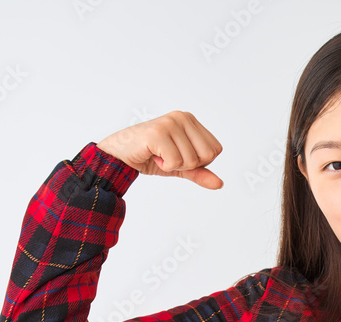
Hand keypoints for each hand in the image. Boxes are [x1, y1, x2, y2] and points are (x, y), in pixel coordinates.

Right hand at [96, 110, 223, 188]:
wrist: (120, 155)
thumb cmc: (150, 156)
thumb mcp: (180, 166)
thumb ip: (200, 173)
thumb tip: (219, 184)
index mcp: (191, 120)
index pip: (215, 150)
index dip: (199, 161)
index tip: (178, 155)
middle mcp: (182, 117)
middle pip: (207, 155)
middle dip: (189, 164)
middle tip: (169, 157)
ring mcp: (170, 123)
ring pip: (191, 160)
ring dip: (173, 165)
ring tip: (159, 155)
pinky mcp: (158, 133)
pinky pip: (175, 162)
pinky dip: (164, 166)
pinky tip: (153, 155)